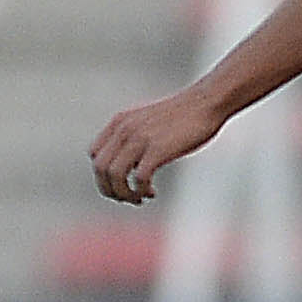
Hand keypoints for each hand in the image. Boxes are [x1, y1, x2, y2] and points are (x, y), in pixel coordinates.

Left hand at [89, 86, 224, 204]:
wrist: (206, 102)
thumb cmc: (183, 115)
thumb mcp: (149, 121)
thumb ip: (135, 137)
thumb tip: (132, 163)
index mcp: (120, 121)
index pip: (94, 154)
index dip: (103, 174)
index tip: (121, 182)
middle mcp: (124, 129)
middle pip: (100, 169)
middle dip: (110, 190)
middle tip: (127, 198)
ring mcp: (140, 139)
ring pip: (115, 176)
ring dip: (124, 194)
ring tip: (139, 199)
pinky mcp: (157, 149)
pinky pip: (138, 178)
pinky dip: (141, 191)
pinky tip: (152, 193)